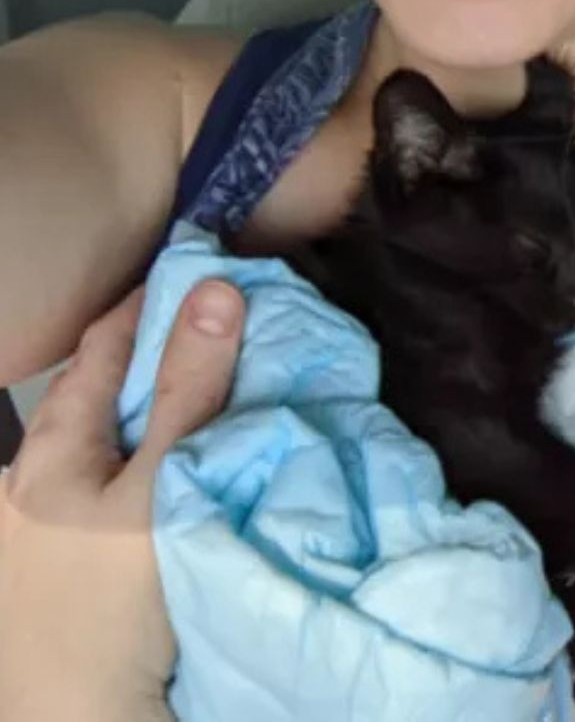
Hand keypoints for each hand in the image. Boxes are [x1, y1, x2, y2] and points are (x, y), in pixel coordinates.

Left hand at [0, 280, 245, 721]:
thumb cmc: (109, 603)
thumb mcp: (157, 487)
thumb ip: (187, 390)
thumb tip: (217, 287)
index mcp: (50, 446)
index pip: (105, 342)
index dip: (155, 298)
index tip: (209, 263)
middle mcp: (44, 473)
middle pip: (111, 389)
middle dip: (168, 350)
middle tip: (237, 318)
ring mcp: (62, 520)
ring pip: (125, 437)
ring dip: (173, 404)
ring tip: (231, 380)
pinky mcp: (89, 559)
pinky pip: (137, 478)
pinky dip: (173, 450)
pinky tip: (207, 455)